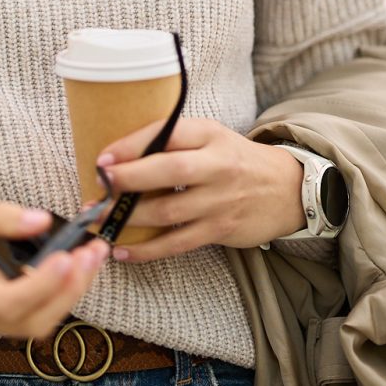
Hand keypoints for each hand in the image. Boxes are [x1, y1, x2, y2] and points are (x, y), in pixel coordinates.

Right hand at [0, 201, 109, 336]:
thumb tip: (41, 221)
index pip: (9, 301)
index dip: (43, 283)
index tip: (69, 256)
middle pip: (32, 320)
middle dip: (70, 289)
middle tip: (95, 252)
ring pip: (37, 323)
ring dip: (70, 293)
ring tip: (93, 257)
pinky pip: (33, 314)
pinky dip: (59, 294)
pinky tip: (75, 267)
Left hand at [93, 117, 305, 262]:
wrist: (287, 188)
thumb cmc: (235, 160)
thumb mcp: (211, 138)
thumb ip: (174, 142)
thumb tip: (118, 156)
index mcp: (210, 134)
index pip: (168, 133)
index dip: (131, 145)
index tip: (103, 159)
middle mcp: (217, 165)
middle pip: (168, 171)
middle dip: (128, 179)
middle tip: (99, 187)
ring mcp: (219, 200)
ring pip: (167, 211)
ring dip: (129, 218)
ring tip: (101, 220)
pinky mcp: (220, 229)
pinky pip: (177, 243)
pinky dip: (146, 250)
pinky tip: (122, 251)